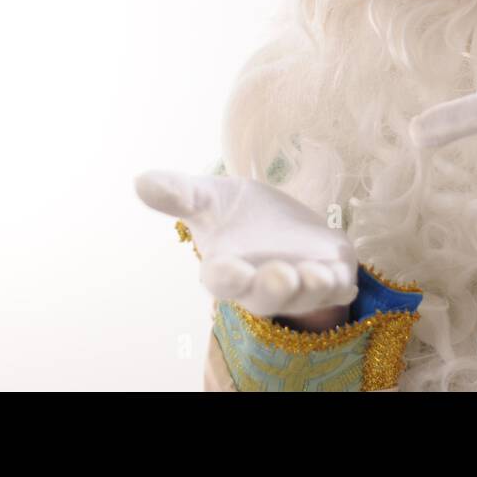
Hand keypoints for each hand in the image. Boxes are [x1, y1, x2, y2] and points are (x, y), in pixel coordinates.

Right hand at [134, 170, 357, 318]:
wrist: (281, 218)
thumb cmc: (236, 213)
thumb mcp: (208, 197)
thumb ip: (178, 193)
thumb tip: (139, 180)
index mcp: (227, 268)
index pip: (222, 280)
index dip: (226, 276)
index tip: (227, 266)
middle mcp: (261, 283)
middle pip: (264, 296)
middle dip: (272, 288)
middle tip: (280, 276)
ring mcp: (299, 283)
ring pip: (304, 295)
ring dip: (308, 287)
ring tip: (312, 274)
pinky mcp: (331, 275)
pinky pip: (337, 286)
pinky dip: (336, 282)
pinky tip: (336, 272)